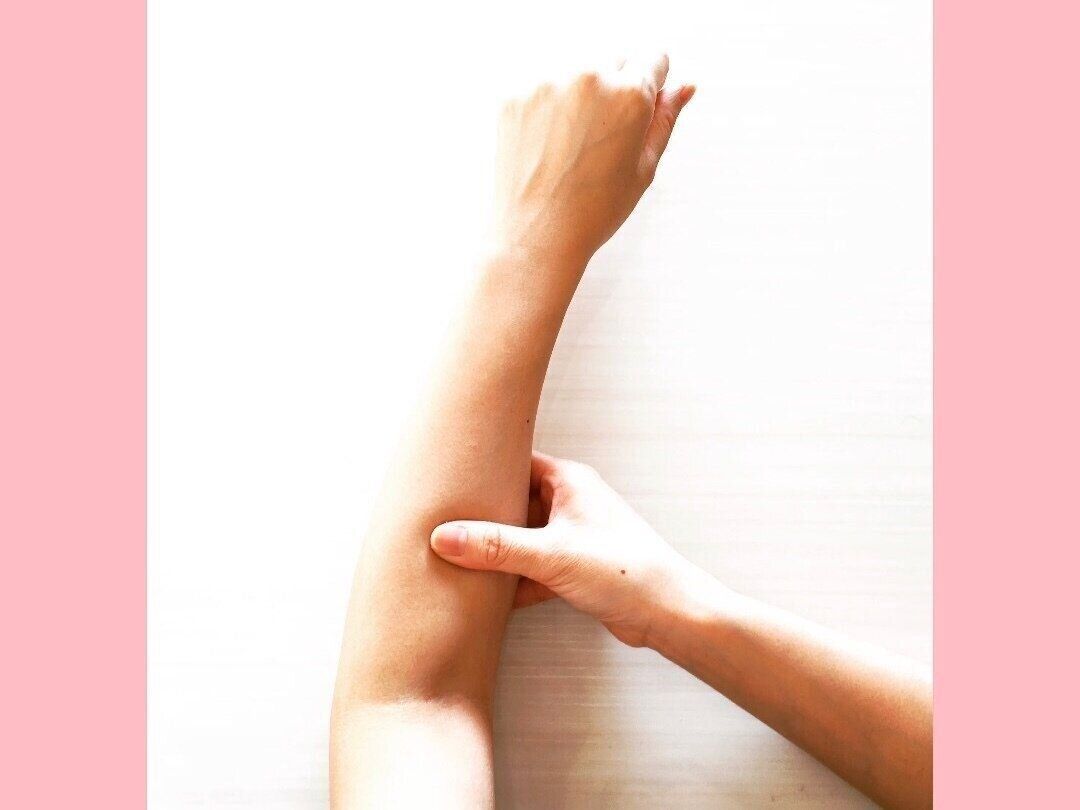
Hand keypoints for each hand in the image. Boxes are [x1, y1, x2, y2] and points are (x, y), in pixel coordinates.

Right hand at [430, 451, 703, 647]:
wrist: (667, 613)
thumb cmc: (623, 569)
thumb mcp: (550, 554)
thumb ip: (495, 547)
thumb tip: (444, 537)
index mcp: (568, 481)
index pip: (514, 460)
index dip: (482, 467)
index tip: (447, 476)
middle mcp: (570, 502)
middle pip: (514, 501)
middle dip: (483, 515)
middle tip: (441, 520)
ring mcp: (573, 536)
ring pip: (522, 537)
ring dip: (497, 552)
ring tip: (457, 559)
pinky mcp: (575, 568)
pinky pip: (533, 567)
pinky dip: (514, 580)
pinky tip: (488, 597)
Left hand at [493, 55, 694, 271]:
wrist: (536, 235)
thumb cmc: (593, 210)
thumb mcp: (643, 167)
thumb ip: (664, 120)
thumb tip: (684, 88)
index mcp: (629, 94)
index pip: (653, 60)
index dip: (651, 86)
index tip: (640, 108)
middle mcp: (589, 77)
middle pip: (614, 62)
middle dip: (615, 90)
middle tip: (602, 140)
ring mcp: (547, 83)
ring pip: (574, 73)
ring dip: (578, 97)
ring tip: (571, 146)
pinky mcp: (515, 95)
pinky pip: (540, 89)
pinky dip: (545, 109)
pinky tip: (546, 146)